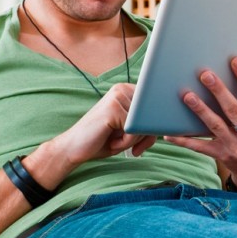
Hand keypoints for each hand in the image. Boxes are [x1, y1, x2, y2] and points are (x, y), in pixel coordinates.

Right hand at [41, 83, 157, 179]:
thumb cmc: (103, 140)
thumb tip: (164, 121)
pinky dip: (126, 143)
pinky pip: (134, 130)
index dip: (153, 129)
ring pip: (145, 124)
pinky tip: (112, 142)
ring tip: (117, 141)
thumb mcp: (130, 131)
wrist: (73, 148)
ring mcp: (117, 96)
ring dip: (134, 141)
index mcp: (128, 90)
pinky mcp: (113, 108)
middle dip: (146, 137)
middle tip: (134, 148)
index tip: (143, 144)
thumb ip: (147, 123)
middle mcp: (122, 89)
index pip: (156, 108)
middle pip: (153, 116)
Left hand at [164, 54, 236, 191]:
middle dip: (219, 91)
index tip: (236, 60)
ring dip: (201, 110)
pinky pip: (200, 147)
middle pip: (233, 110)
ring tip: (187, 96)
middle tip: (205, 74)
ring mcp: (235, 146)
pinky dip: (184, 141)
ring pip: (215, 126)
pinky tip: (169, 134)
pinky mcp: (221, 155)